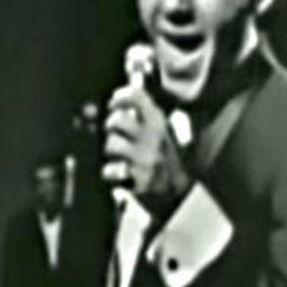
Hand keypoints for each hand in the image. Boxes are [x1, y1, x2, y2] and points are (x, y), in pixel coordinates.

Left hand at [104, 84, 190, 200]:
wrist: (176, 190)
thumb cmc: (162, 154)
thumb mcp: (159, 128)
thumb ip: (139, 111)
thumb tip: (110, 96)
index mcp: (157, 120)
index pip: (134, 96)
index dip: (119, 98)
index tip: (115, 105)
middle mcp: (152, 136)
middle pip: (116, 120)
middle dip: (111, 128)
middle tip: (118, 135)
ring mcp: (146, 157)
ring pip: (111, 145)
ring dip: (111, 152)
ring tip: (121, 157)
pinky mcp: (139, 178)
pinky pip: (111, 170)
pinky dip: (112, 173)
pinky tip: (122, 172)